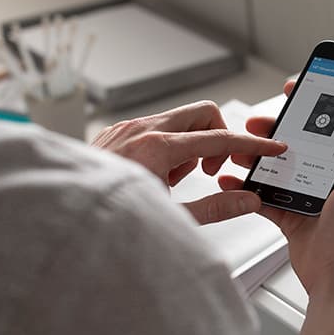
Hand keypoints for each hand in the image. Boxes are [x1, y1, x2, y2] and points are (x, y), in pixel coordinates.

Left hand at [92, 100, 287, 223]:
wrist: (63, 219)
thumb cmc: (109, 220)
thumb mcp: (171, 218)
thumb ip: (216, 207)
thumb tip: (247, 200)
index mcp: (158, 147)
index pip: (220, 138)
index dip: (251, 144)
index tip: (271, 147)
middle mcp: (141, 129)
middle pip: (203, 114)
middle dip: (218, 137)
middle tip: (213, 168)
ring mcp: (125, 128)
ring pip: (177, 121)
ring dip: (190, 145)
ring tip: (176, 180)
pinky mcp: (114, 133)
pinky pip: (154, 128)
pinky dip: (167, 146)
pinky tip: (156, 176)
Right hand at [219, 81, 333, 300]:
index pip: (333, 127)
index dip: (316, 106)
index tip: (297, 89)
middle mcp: (330, 180)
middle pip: (299, 144)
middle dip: (276, 130)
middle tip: (258, 122)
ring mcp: (309, 198)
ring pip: (278, 168)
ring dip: (257, 156)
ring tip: (240, 147)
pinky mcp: (291, 217)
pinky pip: (264, 197)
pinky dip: (246, 188)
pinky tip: (231, 178)